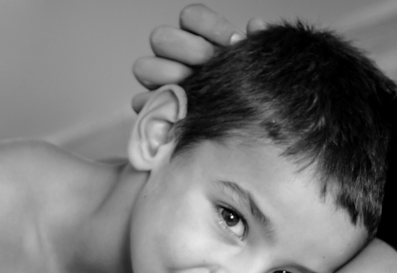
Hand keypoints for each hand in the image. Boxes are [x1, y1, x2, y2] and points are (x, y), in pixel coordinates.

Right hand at [131, 4, 267, 111]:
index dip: (210, 25)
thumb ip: (255, 44)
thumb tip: (255, 25)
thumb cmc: (244, 93)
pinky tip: (180, 112)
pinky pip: (140, 102)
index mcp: (196, 39)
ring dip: (167, 76)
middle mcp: (172, 57)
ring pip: (145, 67)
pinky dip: (156, 106)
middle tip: (209, 62)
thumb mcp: (253, 68)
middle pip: (162, 38)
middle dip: (186, 49)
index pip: (191, 17)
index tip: (234, 42)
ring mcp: (157, 83)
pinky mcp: (150, 109)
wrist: (241, 132)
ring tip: (192, 88)